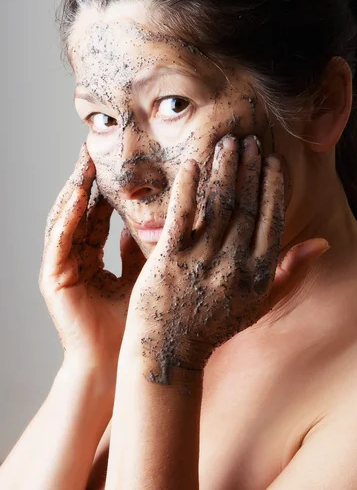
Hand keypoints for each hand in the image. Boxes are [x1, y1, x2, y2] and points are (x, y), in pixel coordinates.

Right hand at [39, 143, 145, 376]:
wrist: (119, 362)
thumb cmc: (133, 324)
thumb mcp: (140, 275)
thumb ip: (139, 248)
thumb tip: (149, 220)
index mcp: (92, 259)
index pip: (96, 215)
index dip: (104, 188)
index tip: (115, 162)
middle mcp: (74, 260)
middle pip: (79, 212)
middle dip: (86, 180)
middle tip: (94, 149)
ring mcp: (62, 268)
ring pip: (66, 220)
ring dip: (75, 191)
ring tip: (84, 163)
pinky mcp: (54, 278)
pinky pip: (60, 241)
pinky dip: (67, 218)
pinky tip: (77, 197)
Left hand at [123, 134, 328, 383]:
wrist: (168, 352)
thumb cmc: (215, 324)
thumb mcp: (261, 304)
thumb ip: (292, 273)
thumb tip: (322, 243)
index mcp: (257, 273)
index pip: (271, 219)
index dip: (273, 186)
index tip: (272, 160)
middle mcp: (233, 263)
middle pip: (246, 204)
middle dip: (249, 168)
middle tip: (249, 139)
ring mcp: (202, 260)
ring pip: (219, 203)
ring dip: (224, 169)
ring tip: (226, 142)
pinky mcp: (170, 258)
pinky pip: (182, 215)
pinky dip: (188, 188)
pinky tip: (194, 164)